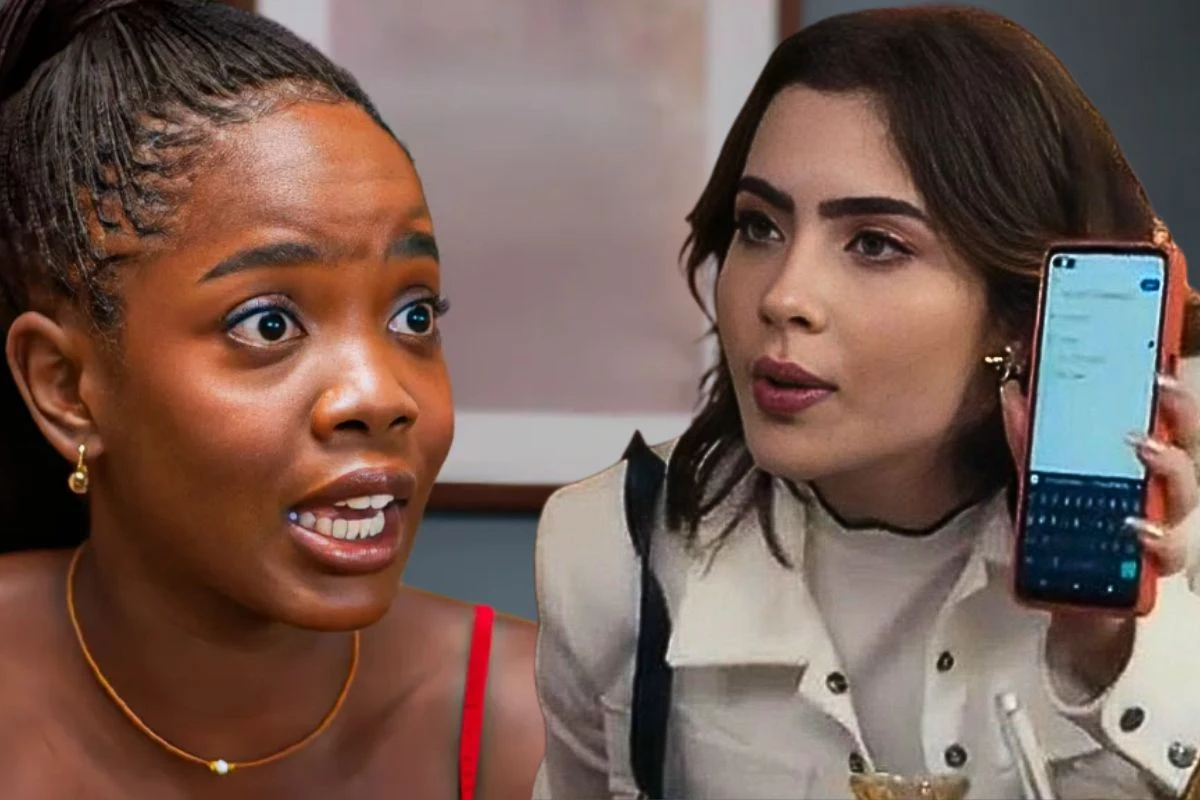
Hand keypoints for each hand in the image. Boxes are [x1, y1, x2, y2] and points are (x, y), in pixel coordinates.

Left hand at [1000, 372, 1199, 689]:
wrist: (1069, 599)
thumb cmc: (1067, 530)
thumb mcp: (1038, 478)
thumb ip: (1027, 438)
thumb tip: (1013, 391)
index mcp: (1139, 465)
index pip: (1168, 421)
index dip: (1171, 394)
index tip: (1157, 367)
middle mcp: (1159, 494)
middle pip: (1188, 449)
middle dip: (1181, 418)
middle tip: (1160, 394)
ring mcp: (1160, 528)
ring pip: (1186, 498)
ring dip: (1172, 469)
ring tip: (1146, 450)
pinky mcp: (1151, 568)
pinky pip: (1170, 552)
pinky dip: (1158, 538)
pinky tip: (1138, 527)